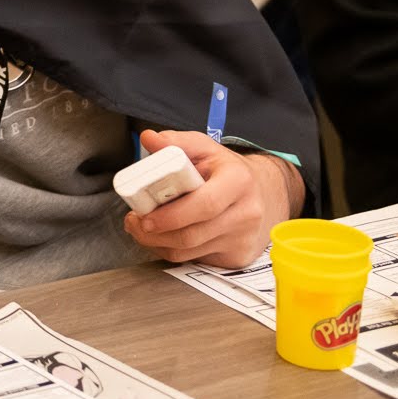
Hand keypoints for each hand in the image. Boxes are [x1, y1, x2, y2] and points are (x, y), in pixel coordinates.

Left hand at [124, 129, 300, 267]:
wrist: (263, 193)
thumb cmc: (227, 170)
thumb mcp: (204, 148)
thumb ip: (175, 142)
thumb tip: (149, 138)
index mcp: (238, 181)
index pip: (204, 205)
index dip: (171, 215)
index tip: (144, 216)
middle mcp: (246, 213)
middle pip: (193, 234)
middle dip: (155, 233)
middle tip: (135, 223)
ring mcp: (243, 239)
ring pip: (190, 252)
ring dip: (158, 244)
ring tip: (142, 228)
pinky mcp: (237, 257)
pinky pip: (196, 260)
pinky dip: (173, 251)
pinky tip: (164, 237)